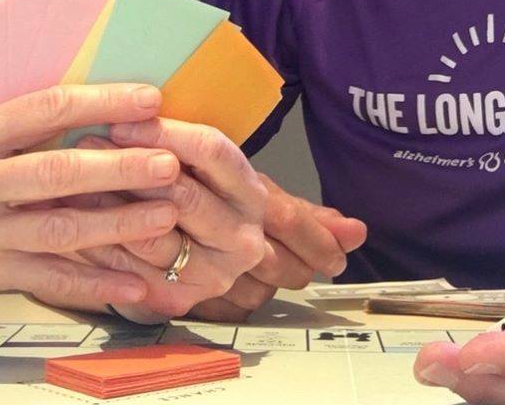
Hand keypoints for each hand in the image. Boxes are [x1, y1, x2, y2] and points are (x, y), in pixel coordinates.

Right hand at [0, 84, 182, 312]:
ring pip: (58, 231)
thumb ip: (21, 132)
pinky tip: (134, 283)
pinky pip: (49, 281)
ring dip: (118, 225)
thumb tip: (100, 109)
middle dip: (117, 168)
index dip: (101, 103)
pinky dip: (95, 283)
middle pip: (54, 173)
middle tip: (168, 161)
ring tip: (165, 215)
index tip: (150, 99)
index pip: (44, 110)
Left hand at [68, 120, 267, 321]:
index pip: (211, 151)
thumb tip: (125, 110)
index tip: (120, 120)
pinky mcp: (180, 301)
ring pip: (154, 235)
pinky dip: (98, 244)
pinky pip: (131, 270)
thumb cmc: (197, 197)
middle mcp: (242, 237)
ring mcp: (214, 275)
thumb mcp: (202, 168)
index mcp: (252, 192)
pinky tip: (73, 220)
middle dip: (129, 166)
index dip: (163, 132)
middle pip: (183, 194)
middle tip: (83, 144)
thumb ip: (177, 144)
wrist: (206, 257)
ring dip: (106, 205)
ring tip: (70, 180)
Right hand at [190, 173, 366, 321]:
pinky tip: (237, 280)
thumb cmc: (212, 193)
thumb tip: (359, 233)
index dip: (321, 244)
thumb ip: (310, 217)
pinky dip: (241, 300)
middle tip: (301, 261)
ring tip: (259, 264)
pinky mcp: (184, 294)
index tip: (338, 261)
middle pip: (283, 266)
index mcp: (248, 195)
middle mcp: (226, 230)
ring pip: (261, 294)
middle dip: (300, 268)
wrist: (146, 199)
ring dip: (268, 283)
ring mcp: (203, 263)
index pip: (293, 220)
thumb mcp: (260, 193)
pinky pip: (232, 312)